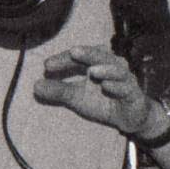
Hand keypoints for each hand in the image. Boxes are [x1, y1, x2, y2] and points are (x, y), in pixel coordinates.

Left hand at [34, 46, 157, 135]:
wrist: (129, 117)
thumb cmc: (104, 100)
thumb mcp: (77, 97)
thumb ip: (58, 91)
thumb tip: (35, 86)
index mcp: (96, 62)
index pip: (79, 57)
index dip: (64, 59)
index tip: (47, 66)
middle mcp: (112, 66)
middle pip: (100, 56)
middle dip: (88, 54)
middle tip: (74, 52)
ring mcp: (125, 79)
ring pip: (117, 70)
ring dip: (106, 69)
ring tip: (93, 71)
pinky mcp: (133, 94)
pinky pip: (127, 88)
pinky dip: (118, 86)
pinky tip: (107, 86)